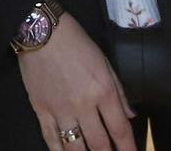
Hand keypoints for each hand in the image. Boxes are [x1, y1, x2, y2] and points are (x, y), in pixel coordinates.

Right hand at [16, 10, 135, 150]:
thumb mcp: (105, 62)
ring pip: (75, 147)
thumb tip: (129, 115)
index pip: (120, 129)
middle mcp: (83, 106)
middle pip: (99, 144)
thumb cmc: (76, 42)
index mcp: (103, 91)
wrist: (42, 32)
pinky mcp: (41, 111)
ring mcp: (61, 111)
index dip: (127, 148)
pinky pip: (51, 140)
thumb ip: (118, 91)